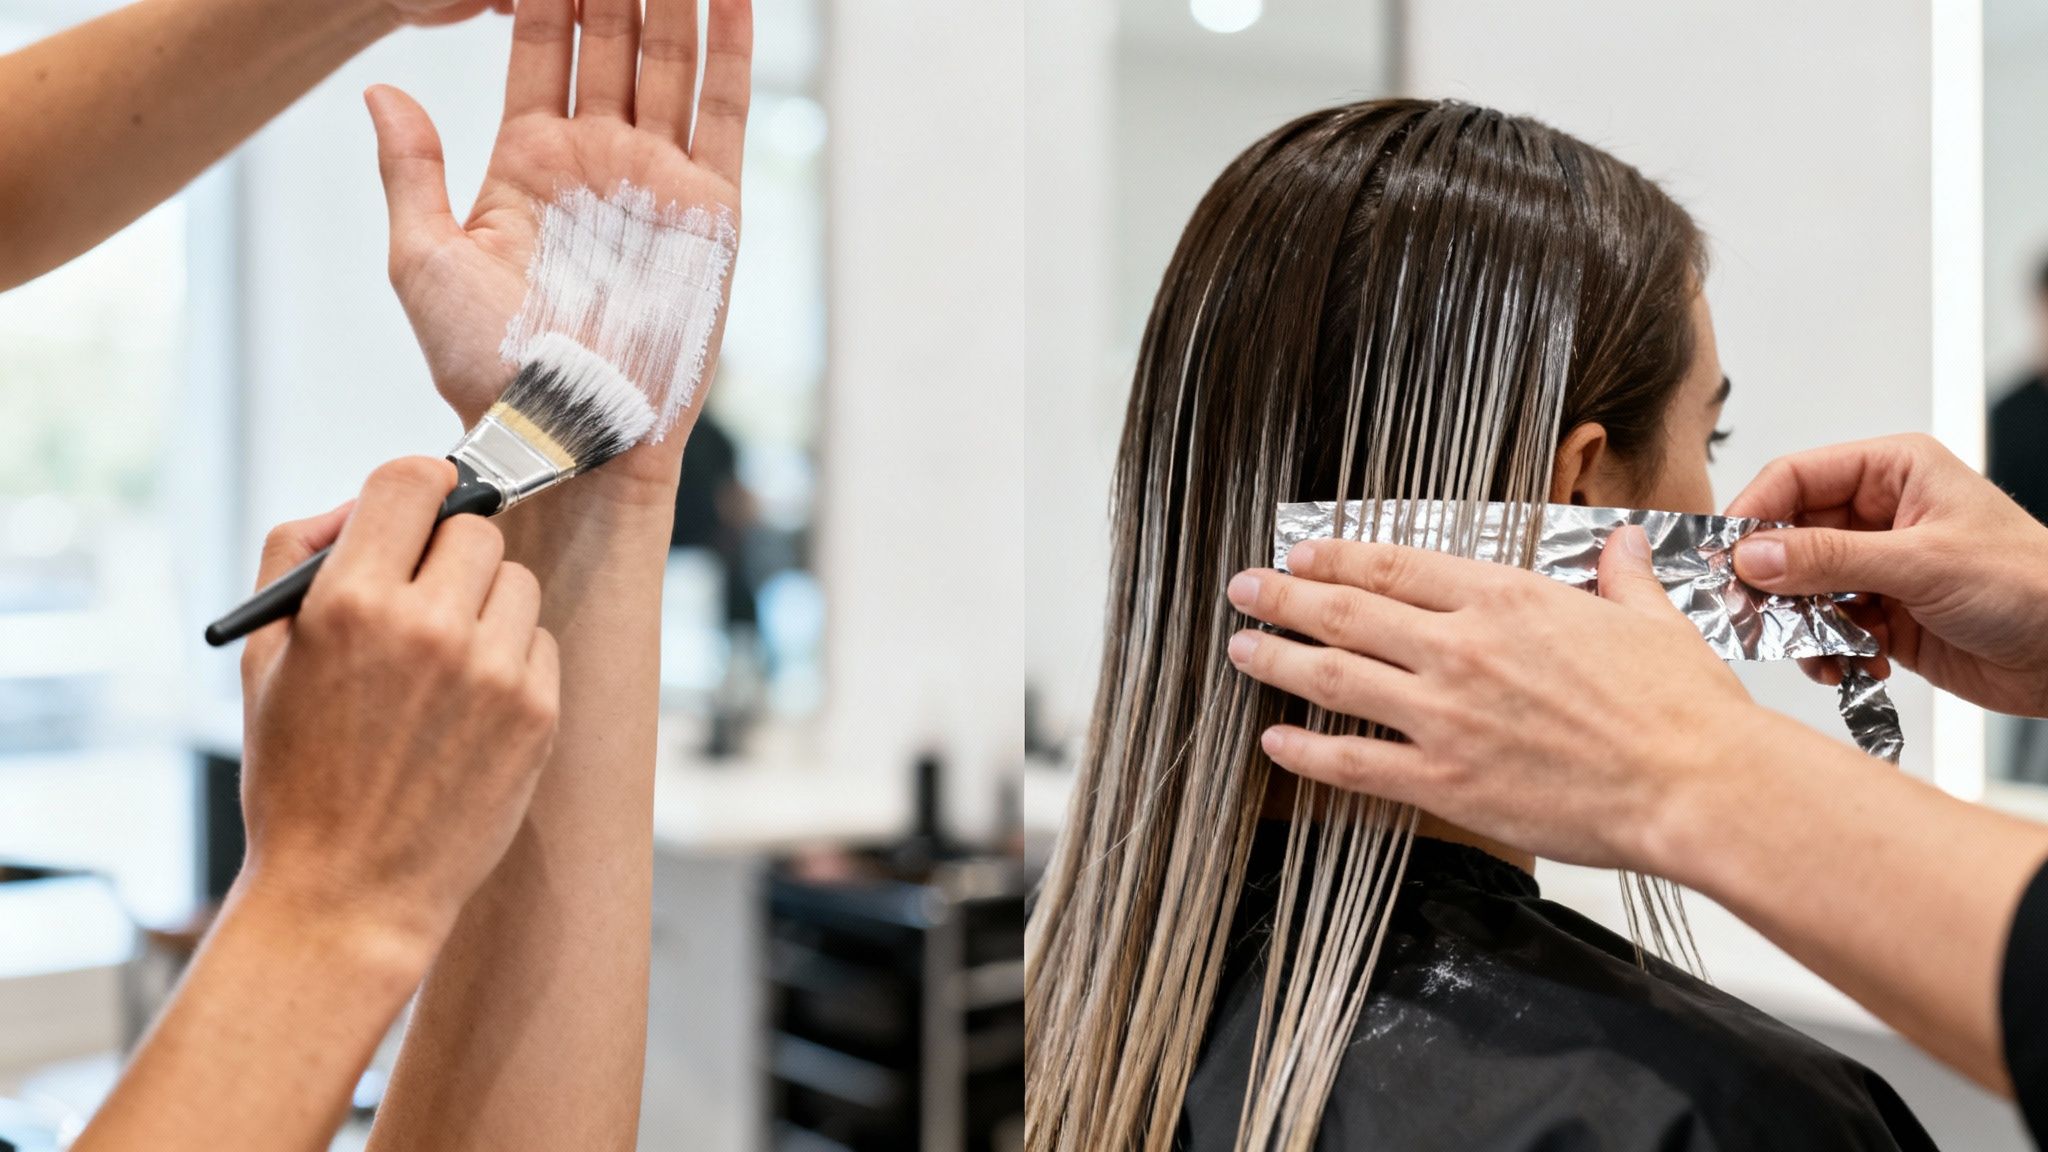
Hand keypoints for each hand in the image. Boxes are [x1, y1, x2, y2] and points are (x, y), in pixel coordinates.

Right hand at [236, 458, 560, 961]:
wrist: (349, 894)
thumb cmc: (298, 775)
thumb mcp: (262, 658)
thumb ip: (296, 556)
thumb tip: (356, 506)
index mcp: (350, 602)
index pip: (411, 481)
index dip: (417, 486)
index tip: (420, 503)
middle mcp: (429, 627)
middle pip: (475, 528)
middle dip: (448, 553)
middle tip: (422, 596)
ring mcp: (493, 671)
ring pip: (517, 582)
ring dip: (486, 604)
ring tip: (444, 662)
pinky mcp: (538, 712)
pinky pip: (541, 641)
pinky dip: (513, 658)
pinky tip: (469, 706)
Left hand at [366, 0, 752, 500]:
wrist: (566, 434)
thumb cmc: (486, 369)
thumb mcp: (423, 261)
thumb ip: (411, 172)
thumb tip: (381, 89)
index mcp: (529, 158)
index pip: (541, 41)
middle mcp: (599, 157)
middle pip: (613, 33)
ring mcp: (659, 178)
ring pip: (673, 58)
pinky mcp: (712, 210)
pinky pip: (726, 113)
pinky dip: (733, 51)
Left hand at [1222, 528, 1755, 869]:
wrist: (1697, 786)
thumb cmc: (1682, 708)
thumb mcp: (1652, 619)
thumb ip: (1620, 577)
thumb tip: (1622, 542)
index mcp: (1505, 598)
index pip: (1393, 564)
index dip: (1335, 555)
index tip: (1300, 551)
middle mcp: (1461, 648)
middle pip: (1344, 612)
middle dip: (1283, 596)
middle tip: (1243, 588)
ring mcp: (1444, 716)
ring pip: (1330, 679)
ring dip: (1274, 660)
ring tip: (1239, 649)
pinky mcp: (1445, 781)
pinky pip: (1351, 764)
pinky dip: (1303, 752)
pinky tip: (1272, 741)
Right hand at [1727, 433, 2047, 717]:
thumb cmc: (2032, 585)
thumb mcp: (1922, 563)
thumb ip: (1829, 559)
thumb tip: (1752, 555)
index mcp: (1892, 472)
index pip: (1794, 478)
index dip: (1753, 514)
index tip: (1725, 559)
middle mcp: (1880, 514)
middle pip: (1789, 538)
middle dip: (1774, 582)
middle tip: (1754, 616)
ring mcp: (1880, 567)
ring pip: (1803, 589)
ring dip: (1802, 625)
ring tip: (1820, 651)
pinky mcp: (1884, 615)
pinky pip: (1828, 628)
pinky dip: (1829, 651)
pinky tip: (1855, 665)